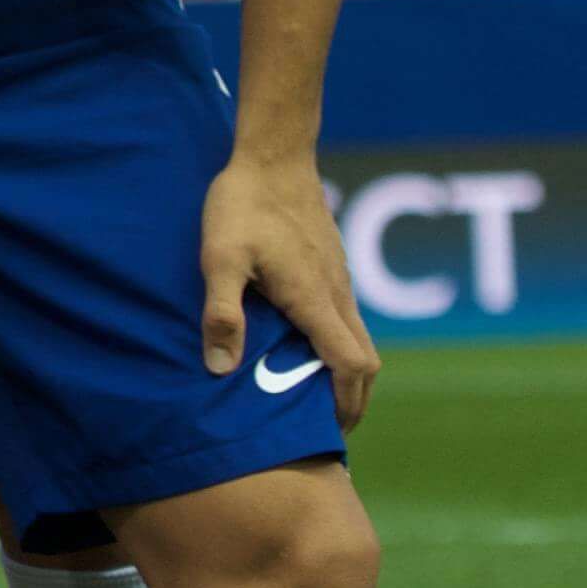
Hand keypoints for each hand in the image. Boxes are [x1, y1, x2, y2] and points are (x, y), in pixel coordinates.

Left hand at [197, 150, 374, 425]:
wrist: (273, 155)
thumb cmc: (242, 206)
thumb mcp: (219, 259)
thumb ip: (221, 313)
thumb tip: (220, 368)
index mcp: (315, 299)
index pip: (351, 365)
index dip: (345, 403)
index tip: (328, 431)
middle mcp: (337, 294)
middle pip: (368, 362)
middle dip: (354, 401)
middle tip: (326, 431)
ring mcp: (340, 280)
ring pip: (361, 340)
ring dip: (348, 375)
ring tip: (316, 400)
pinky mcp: (333, 268)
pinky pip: (349, 320)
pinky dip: (341, 349)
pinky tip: (308, 352)